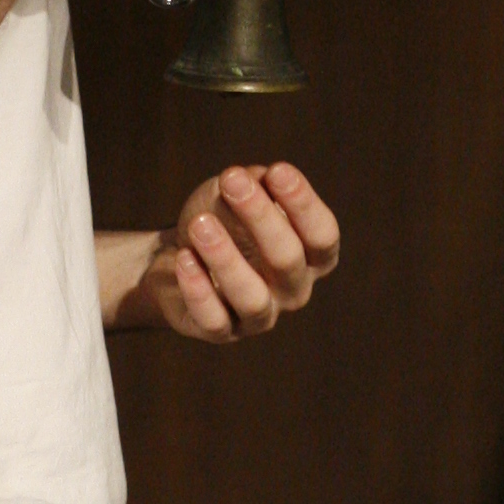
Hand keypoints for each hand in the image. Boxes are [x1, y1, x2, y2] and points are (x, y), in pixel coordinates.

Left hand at [141, 163, 340, 340]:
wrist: (180, 257)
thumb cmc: (222, 221)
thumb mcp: (236, 194)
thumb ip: (250, 184)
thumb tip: (251, 180)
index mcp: (311, 257)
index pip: (322, 235)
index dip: (304, 205)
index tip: (278, 171)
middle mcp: (293, 291)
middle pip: (288, 260)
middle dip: (261, 217)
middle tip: (231, 181)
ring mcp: (259, 316)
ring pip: (252, 297)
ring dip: (226, 258)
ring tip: (200, 224)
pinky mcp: (221, 332)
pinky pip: (213, 318)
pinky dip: (198, 289)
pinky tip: (184, 258)